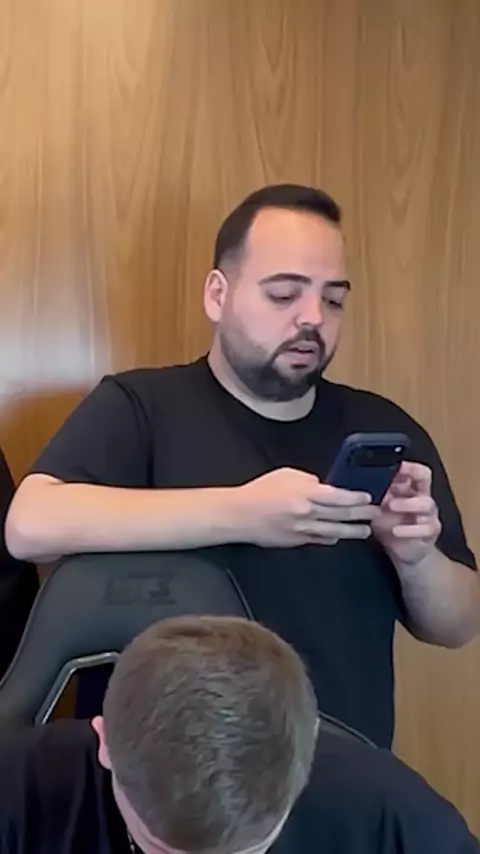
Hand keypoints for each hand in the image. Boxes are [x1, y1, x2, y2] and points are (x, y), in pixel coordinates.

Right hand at [238, 467, 375, 547]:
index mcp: (306, 493)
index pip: (339, 497)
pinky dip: (331, 538)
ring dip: (352, 532)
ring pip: (334, 532)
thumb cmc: (260, 491)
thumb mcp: (286, 474)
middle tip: (376, 514)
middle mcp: (308, 513)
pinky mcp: (296, 542)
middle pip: (341, 515)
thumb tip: (323, 487)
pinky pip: (319, 540)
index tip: (368, 497)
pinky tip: (339, 538)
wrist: (239, 515)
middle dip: (361, 515)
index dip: (356, 498)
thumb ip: (308, 480)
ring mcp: (303, 530)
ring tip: (366, 531)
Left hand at [371, 461, 441, 565]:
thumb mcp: (378, 507)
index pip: (414, 469)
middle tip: (392, 484)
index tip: (396, 465)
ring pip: (426, 503)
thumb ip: (375, 494)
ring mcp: (428, 514)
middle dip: (410, 477)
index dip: (408, 465)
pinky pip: (425, 528)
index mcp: (409, 488)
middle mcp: (421, 497)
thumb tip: (359, 481)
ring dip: (408, 503)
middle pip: (425, 478)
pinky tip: (396, 531)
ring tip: (391, 506)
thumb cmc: (389, 524)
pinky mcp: (430, 532)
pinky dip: (409, 529)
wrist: (401, 551)